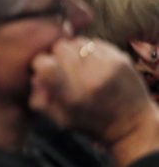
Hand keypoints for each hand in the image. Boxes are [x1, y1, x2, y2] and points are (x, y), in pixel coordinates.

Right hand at [30, 37, 158, 166]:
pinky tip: (95, 64)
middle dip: (58, 55)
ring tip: (81, 65)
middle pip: (60, 47)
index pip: (44, 64)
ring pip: (78, 41)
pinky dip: (91, 50)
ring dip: (75, 51)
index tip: (45, 70)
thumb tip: (34, 78)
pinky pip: (95, 42)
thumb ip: (39, 99)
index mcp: (72, 96)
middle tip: (65, 68)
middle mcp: (89, 79)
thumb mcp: (59, 119)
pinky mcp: (121, 58)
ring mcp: (107, 66)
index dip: (41, 64)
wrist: (131, 125)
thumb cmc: (90, 122)